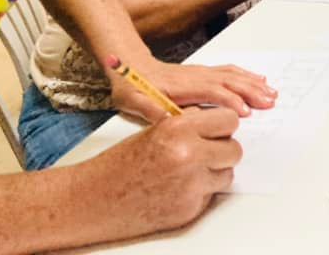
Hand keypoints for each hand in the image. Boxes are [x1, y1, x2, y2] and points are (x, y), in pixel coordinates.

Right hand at [85, 107, 242, 237]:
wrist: (94, 199)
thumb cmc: (120, 164)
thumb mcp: (156, 130)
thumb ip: (190, 123)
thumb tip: (217, 120)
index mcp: (178, 129)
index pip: (229, 120)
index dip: (224, 126)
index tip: (220, 130)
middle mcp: (188, 155)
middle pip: (234, 149)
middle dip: (222, 151)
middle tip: (206, 152)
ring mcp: (191, 184)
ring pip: (227, 174)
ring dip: (214, 173)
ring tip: (188, 171)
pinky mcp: (190, 208)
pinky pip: (212, 195)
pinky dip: (200, 192)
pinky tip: (178, 188)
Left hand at [110, 58, 276, 119]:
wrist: (130, 66)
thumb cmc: (132, 88)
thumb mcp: (133, 102)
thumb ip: (150, 111)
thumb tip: (167, 121)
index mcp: (181, 86)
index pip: (212, 91)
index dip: (229, 101)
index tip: (245, 112)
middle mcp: (196, 76)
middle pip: (229, 81)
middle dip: (251, 92)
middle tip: (269, 103)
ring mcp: (202, 72)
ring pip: (233, 75)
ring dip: (253, 84)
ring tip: (271, 93)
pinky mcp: (204, 73)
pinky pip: (230, 71)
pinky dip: (247, 75)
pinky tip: (258, 80)